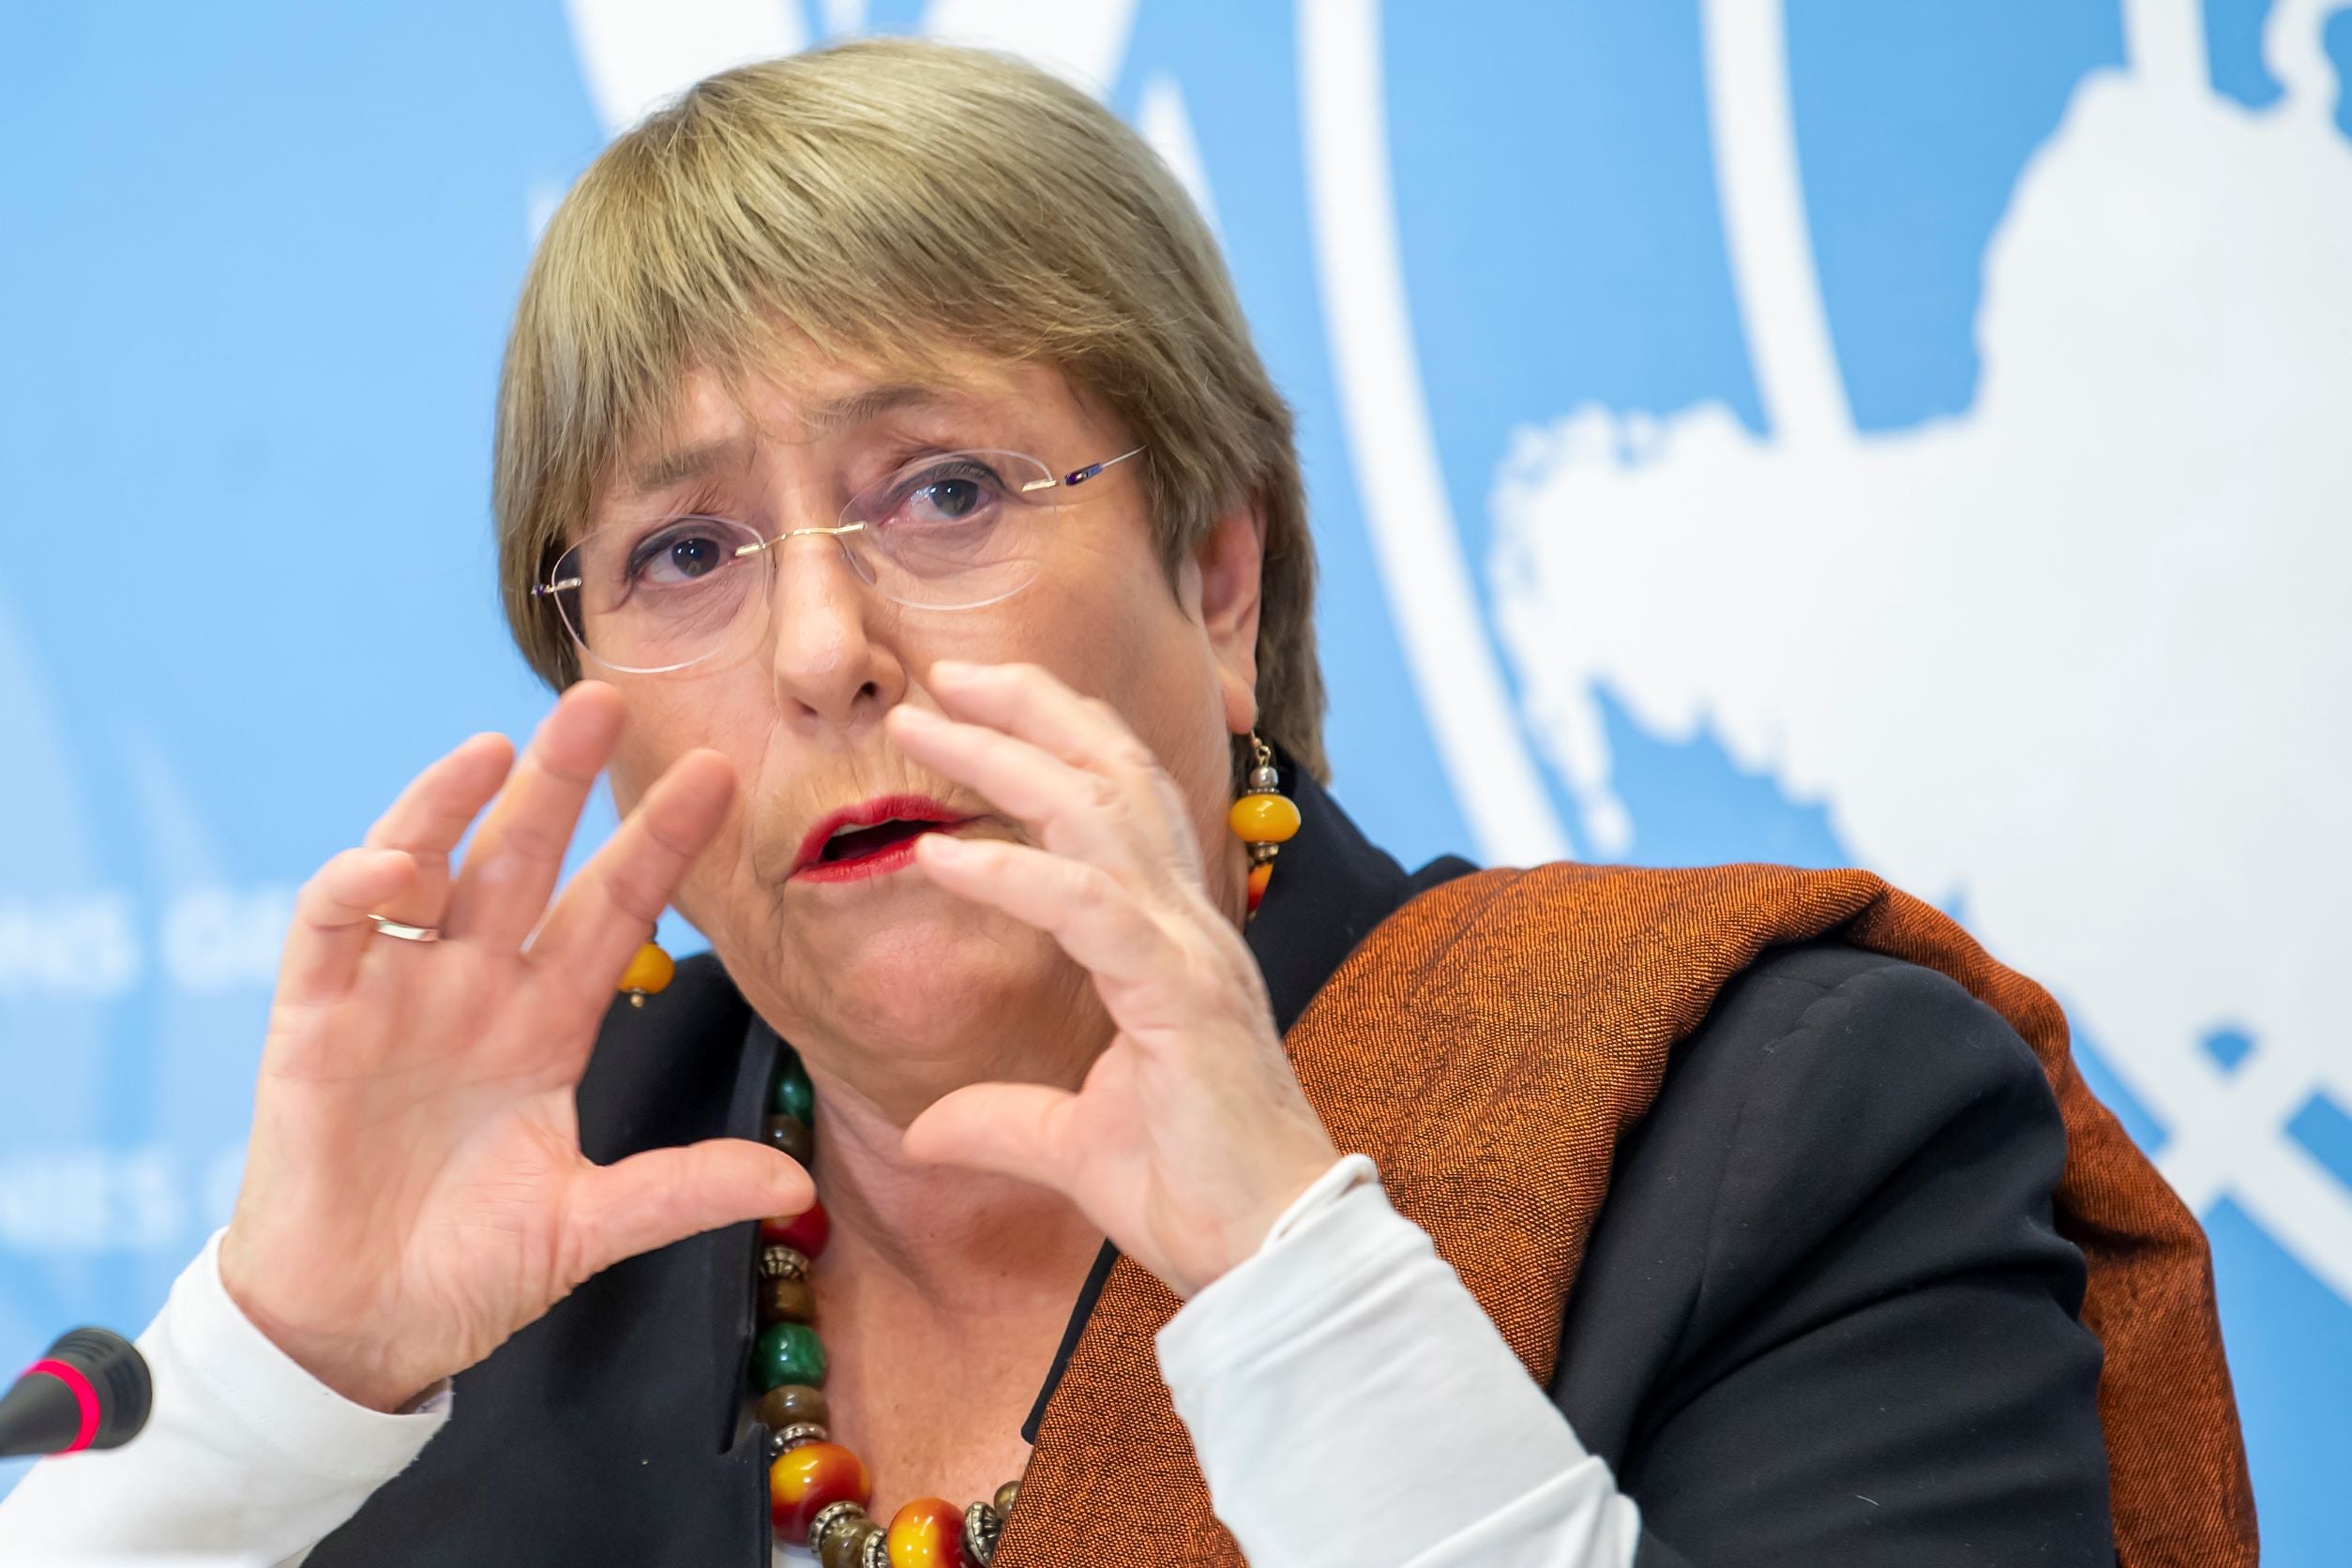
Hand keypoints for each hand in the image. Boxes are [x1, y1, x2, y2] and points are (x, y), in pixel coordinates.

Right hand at [218, 684, 812, 1411]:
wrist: (358, 1331)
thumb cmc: (469, 1271)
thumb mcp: (588, 1228)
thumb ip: (681, 1191)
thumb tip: (799, 1179)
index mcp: (548, 1024)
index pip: (615, 909)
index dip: (659, 843)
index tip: (719, 775)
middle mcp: (475, 989)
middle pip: (526, 862)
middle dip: (563, 783)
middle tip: (606, 701)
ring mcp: (395, 997)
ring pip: (427, 870)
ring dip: (453, 805)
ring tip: (500, 746)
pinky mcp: (315, 1023)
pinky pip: (331, 930)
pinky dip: (356, 886)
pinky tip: (396, 860)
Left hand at [885, 661, 1339, 1298]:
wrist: (1267, 1258)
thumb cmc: (1194, 1195)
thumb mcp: (1071, 1148)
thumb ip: (1001, 1120)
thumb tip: (924, 1131)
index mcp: (1172, 941)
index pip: (1117, 803)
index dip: (1050, 741)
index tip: (968, 708)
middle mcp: (1189, 924)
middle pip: (1112, 774)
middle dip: (1029, 709)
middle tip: (943, 672)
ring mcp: (1190, 952)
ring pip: (1099, 811)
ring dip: (1007, 755)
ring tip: (929, 719)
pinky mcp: (1180, 996)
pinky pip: (1087, 908)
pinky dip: (1010, 872)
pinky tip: (940, 853)